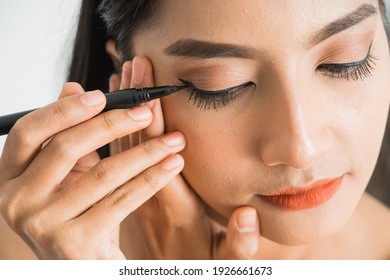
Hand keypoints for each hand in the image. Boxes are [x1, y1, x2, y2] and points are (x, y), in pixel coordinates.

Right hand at [0, 82, 184, 258]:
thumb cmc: (77, 212)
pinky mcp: (75, 243)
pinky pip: (122, 200)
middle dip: (112, 124)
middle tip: (147, 111)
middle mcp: (17, 202)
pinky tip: (173, 164)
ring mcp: (43, 225)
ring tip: (174, 139)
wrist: (83, 265)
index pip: (28, 132)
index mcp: (10, 178)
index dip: (64, 109)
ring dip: (145, 151)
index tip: (102, 94)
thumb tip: (72, 87)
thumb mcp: (69, 173)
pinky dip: (152, 178)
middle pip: (65, 147)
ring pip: (103, 174)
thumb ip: (68, 133)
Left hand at [112, 57, 260, 258]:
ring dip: (121, 109)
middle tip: (134, 64)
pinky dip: (115, 127)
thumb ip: (239, 244)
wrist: (163, 277)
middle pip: (135, 142)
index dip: (154, 122)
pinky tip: (112, 105)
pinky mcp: (128, 189)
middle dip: (135, 101)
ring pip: (121, 145)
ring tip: (121, 75)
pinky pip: (116, 155)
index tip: (151, 87)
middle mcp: (146, 195)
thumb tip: (246, 216)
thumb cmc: (197, 262)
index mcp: (173, 207)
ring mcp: (133, 191)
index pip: (158, 157)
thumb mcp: (223, 260)